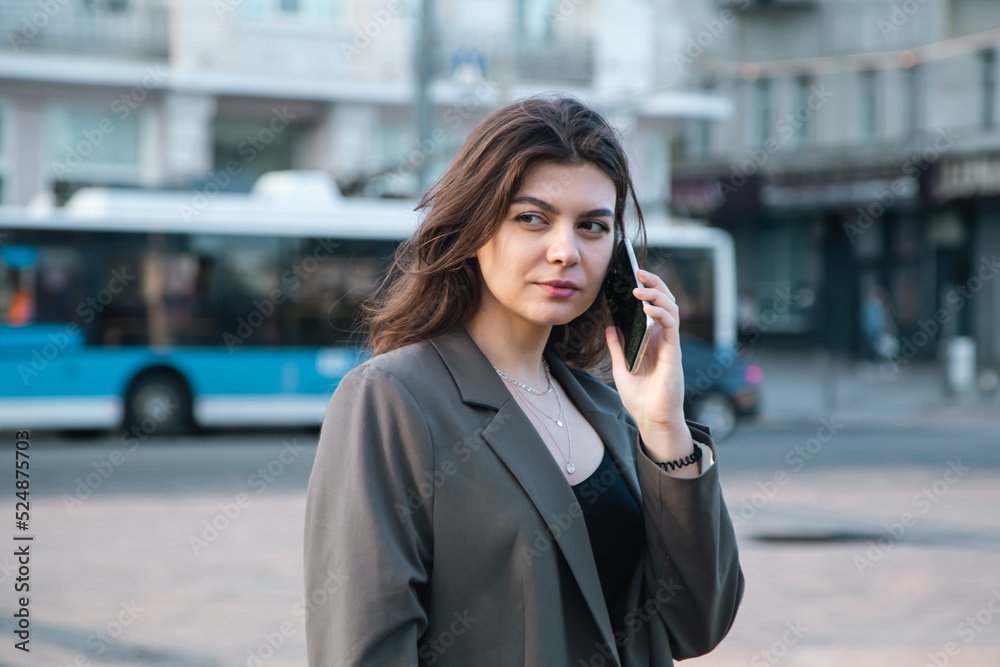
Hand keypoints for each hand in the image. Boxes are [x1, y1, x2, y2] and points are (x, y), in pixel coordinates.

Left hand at [604, 268, 686, 438]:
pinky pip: (672, 326)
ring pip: (671, 309)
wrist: (651, 419)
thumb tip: (610, 326)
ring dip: (657, 295)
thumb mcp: (622, 367)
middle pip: (666, 302)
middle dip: (655, 284)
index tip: (632, 277)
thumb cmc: (640, 398)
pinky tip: (648, 308)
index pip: (653, 307)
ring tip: (639, 288)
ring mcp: (670, 344)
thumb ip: (618, 346)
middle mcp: (663, 338)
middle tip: (639, 272)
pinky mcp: (674, 352)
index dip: (647, 290)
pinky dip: (661, 314)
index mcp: (652, 339)